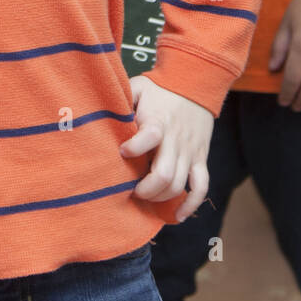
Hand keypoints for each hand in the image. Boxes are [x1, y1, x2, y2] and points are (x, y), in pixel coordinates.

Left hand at [118, 75, 211, 220]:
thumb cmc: (159, 89)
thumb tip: (99, 114)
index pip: (150, 136)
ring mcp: (190, 152)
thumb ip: (121, 99)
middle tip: (132, 189)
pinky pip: (201, 186)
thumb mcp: (138, 87)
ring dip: (161, 197)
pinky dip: (190, 204)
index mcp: (159, 121)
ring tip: (146, 197)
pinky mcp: (200, 159)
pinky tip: (177, 216)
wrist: (195, 84)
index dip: (134, 147)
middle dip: (146, 189)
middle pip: (165, 174)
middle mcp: (176, 139)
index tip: (122, 152)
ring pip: (179, 184)